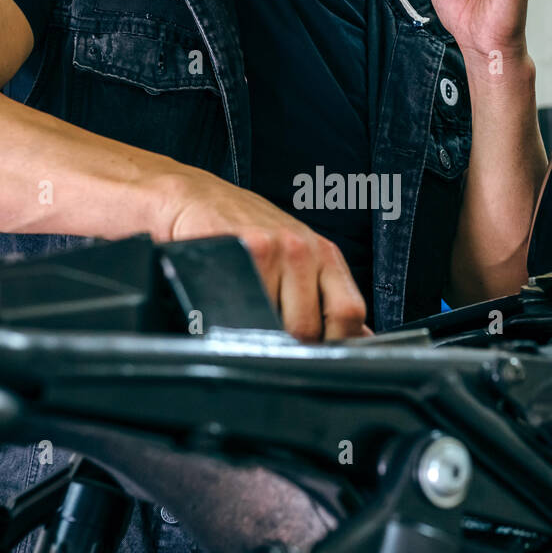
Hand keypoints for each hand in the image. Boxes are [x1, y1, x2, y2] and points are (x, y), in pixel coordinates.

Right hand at [161, 171, 370, 341]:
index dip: (334, 344)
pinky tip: (222, 301)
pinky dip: (230, 318)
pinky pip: (244, 310)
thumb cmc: (244, 230)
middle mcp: (305, 249)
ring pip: (275, 325)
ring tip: (241, 313)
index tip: (315, 355)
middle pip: (309, 327)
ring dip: (255, 334)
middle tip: (265, 337)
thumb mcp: (295, 262)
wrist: (194, 197)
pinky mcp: (242, 249)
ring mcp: (275, 248)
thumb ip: (326, 300)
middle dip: (288, 346)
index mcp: (324, 255)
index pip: (349, 314)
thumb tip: (357, 341)